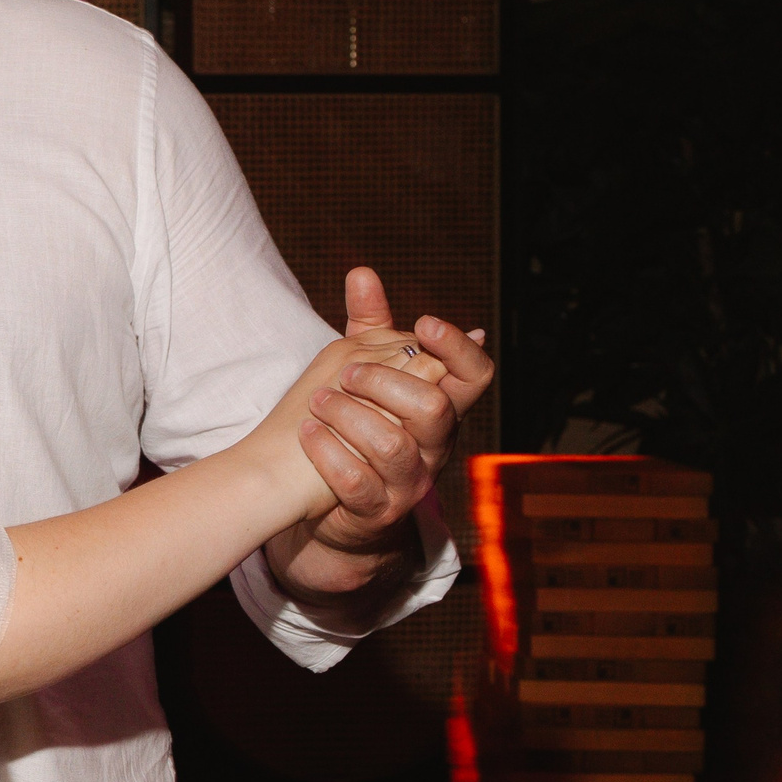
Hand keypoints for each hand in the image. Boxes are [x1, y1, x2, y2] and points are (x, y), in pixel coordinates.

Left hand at [266, 268, 494, 604]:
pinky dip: (327, 454)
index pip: (475, 376)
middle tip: (347, 373)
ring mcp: (408, 482)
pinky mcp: (375, 509)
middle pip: (435, 409)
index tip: (424, 323)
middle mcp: (433, 447)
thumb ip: (369, 329)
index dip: (457, 348)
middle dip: (386, 383)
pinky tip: (307, 433)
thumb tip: (362, 272)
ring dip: (348, 416)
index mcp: (438, 409)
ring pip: (393, 446)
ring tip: (316, 402)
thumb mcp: (367, 377)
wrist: (338, 505)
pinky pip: (357, 483)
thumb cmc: (357, 429)